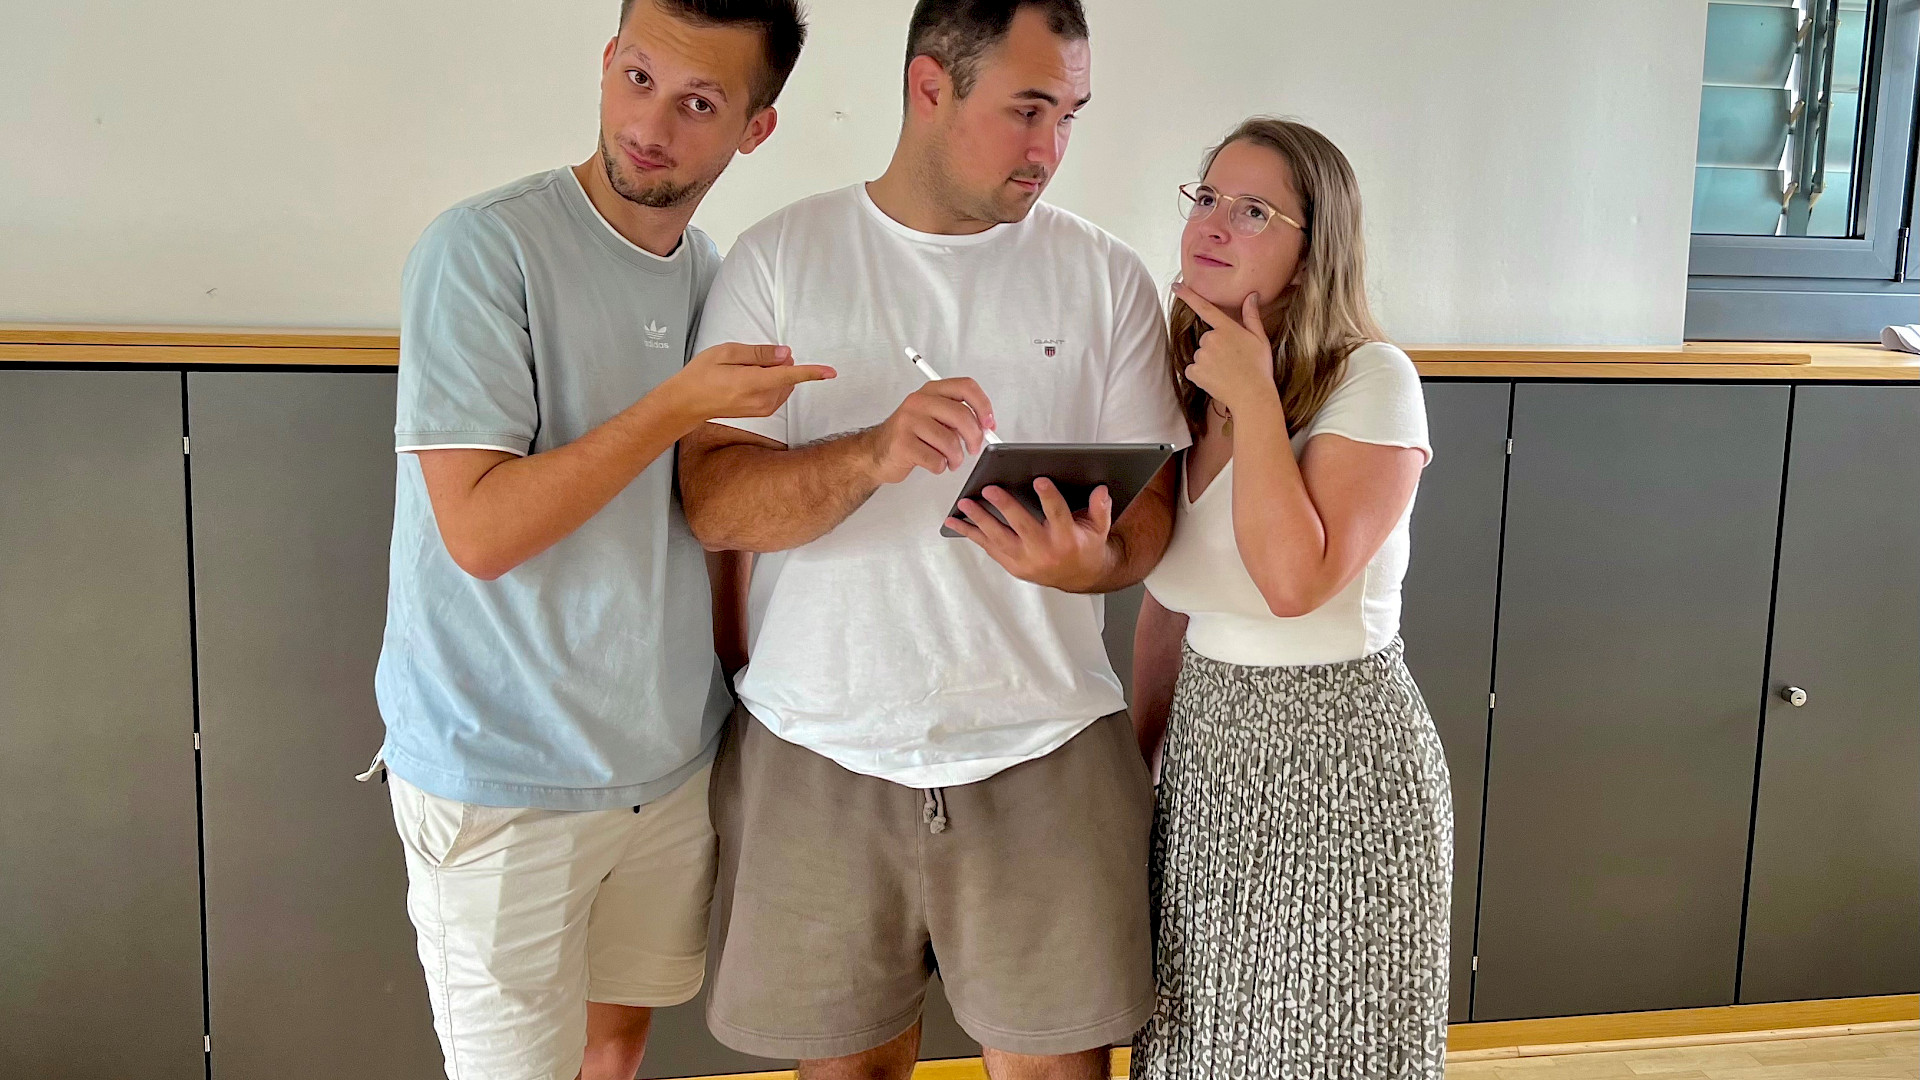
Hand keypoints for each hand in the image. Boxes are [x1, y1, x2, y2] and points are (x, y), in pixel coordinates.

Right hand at [661, 343, 835, 426]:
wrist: (687, 403)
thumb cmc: (702, 374)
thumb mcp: (726, 352)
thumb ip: (759, 353)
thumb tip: (786, 354)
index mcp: (751, 382)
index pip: (789, 375)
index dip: (811, 372)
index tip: (830, 372)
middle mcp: (760, 399)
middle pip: (787, 375)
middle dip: (777, 363)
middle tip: (747, 361)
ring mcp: (762, 408)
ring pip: (784, 383)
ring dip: (773, 373)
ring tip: (743, 371)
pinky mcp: (763, 412)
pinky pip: (778, 392)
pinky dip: (771, 382)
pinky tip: (749, 379)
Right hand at [862, 378, 995, 484]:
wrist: (876, 452)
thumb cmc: (909, 435)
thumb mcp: (934, 416)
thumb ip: (958, 416)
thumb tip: (985, 426)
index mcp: (931, 391)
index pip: (966, 387)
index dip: (983, 405)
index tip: (989, 423)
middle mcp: (919, 402)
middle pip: (962, 415)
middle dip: (975, 437)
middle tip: (973, 448)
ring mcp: (908, 421)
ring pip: (950, 442)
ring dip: (956, 457)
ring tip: (950, 460)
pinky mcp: (903, 443)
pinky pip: (936, 460)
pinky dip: (940, 467)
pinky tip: (934, 463)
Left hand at [946, 477, 1114, 591]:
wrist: (1079, 577)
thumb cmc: (1085, 546)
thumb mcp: (1099, 527)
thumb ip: (1100, 507)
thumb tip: (1100, 490)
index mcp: (1067, 539)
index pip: (1058, 515)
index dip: (1049, 498)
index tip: (1040, 481)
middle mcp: (1044, 552)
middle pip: (1022, 526)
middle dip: (1005, 507)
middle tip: (990, 489)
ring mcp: (1025, 561)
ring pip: (999, 539)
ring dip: (979, 520)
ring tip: (965, 503)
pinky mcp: (1013, 566)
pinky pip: (989, 548)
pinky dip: (971, 534)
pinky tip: (956, 522)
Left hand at [1172, 284, 1282, 418]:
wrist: (1252, 395)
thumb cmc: (1259, 367)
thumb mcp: (1260, 339)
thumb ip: (1252, 316)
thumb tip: (1251, 296)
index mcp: (1227, 328)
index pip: (1205, 307)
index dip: (1188, 295)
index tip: (1175, 286)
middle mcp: (1211, 339)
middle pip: (1206, 338)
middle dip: (1215, 347)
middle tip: (1233, 360)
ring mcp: (1201, 356)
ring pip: (1200, 355)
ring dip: (1209, 362)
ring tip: (1227, 372)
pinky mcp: (1195, 372)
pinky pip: (1193, 370)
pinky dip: (1201, 375)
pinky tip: (1216, 380)